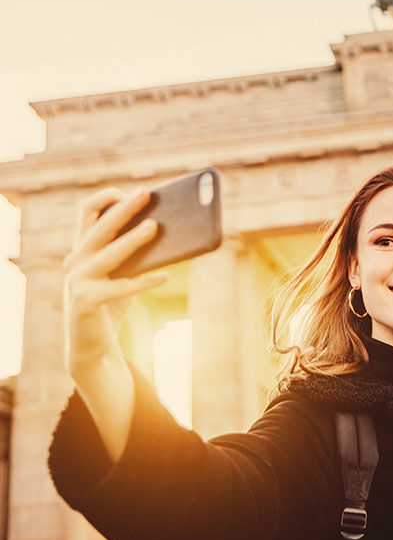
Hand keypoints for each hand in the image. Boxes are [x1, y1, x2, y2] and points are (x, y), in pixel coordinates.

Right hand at [64, 186, 168, 378]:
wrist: (91, 346)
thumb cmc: (111, 302)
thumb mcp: (123, 273)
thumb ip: (137, 253)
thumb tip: (170, 230)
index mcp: (83, 248)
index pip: (86, 212)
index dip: (107, 199)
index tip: (130, 192)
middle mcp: (75, 261)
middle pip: (100, 227)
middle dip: (124, 208)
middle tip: (146, 193)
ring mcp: (77, 282)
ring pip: (108, 254)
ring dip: (133, 239)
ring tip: (155, 226)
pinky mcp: (85, 302)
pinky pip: (119, 288)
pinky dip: (144, 282)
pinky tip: (165, 277)